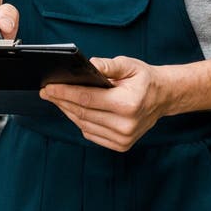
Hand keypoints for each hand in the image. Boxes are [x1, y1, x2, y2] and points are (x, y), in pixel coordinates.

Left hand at [39, 56, 169, 151]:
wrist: (163, 98)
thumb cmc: (144, 79)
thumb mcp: (130, 65)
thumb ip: (108, 65)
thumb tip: (89, 64)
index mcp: (128, 103)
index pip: (87, 99)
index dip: (65, 93)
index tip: (49, 87)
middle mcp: (126, 124)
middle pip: (83, 113)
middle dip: (62, 101)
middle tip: (47, 92)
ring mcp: (123, 138)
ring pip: (84, 125)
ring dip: (68, 112)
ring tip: (57, 99)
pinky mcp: (120, 145)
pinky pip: (91, 134)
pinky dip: (80, 122)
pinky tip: (73, 110)